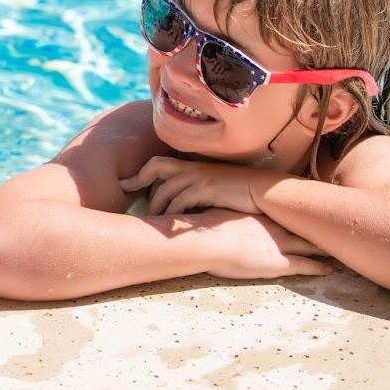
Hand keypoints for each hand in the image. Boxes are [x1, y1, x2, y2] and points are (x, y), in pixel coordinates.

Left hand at [120, 156, 281, 215]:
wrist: (265, 192)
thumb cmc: (240, 194)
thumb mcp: (214, 188)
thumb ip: (195, 192)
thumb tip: (178, 207)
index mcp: (192, 165)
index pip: (158, 163)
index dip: (139, 174)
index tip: (124, 185)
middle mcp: (192, 168)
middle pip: (155, 172)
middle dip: (140, 186)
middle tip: (130, 201)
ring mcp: (199, 177)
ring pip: (165, 190)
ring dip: (156, 207)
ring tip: (152, 223)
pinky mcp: (206, 188)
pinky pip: (181, 201)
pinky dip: (172, 214)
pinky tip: (171, 226)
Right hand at [190, 208, 332, 278]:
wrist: (208, 240)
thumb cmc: (207, 229)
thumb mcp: (220, 215)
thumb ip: (228, 216)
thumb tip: (222, 216)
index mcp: (260, 216)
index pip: (286, 213)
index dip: (299, 214)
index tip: (310, 212)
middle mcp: (274, 227)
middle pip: (302, 226)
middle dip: (318, 227)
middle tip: (335, 227)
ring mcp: (279, 244)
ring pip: (308, 245)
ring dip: (323, 247)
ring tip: (338, 248)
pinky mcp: (278, 263)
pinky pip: (304, 265)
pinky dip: (318, 267)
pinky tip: (329, 270)